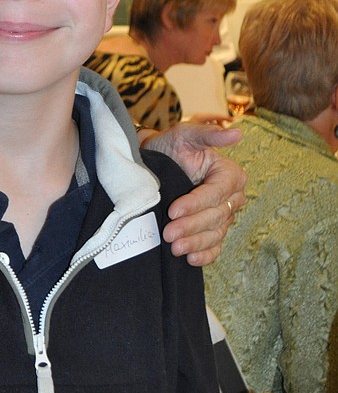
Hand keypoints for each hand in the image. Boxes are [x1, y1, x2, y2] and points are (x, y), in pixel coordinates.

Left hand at [139, 122, 245, 265]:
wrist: (155, 162)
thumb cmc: (171, 146)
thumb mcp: (186, 134)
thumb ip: (209, 134)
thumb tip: (236, 133)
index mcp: (229, 174)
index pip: (216, 194)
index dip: (196, 204)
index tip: (173, 210)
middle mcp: (231, 197)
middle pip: (215, 217)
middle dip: (191, 226)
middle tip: (169, 233)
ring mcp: (223, 216)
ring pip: (214, 234)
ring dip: (195, 243)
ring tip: (175, 247)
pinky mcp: (213, 230)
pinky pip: (214, 247)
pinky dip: (205, 255)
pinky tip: (191, 259)